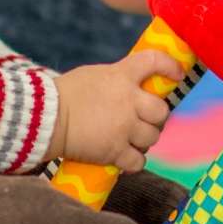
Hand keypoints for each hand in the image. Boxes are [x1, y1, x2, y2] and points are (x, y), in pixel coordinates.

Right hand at [48, 48, 183, 170]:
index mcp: (122, 76)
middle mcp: (129, 101)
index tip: (177, 75)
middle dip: (157, 117)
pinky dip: (134, 162)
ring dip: (145, 139)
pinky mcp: (115, 151)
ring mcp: (124, 127)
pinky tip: (126, 159)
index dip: (171, 66)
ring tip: (132, 139)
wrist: (44, 118)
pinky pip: (139, 161)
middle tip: (146, 120)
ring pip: (153, 137)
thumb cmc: (65, 94)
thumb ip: (118, 80)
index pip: (155, 61)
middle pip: (162, 110)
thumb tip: (133, 88)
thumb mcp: (95, 76)